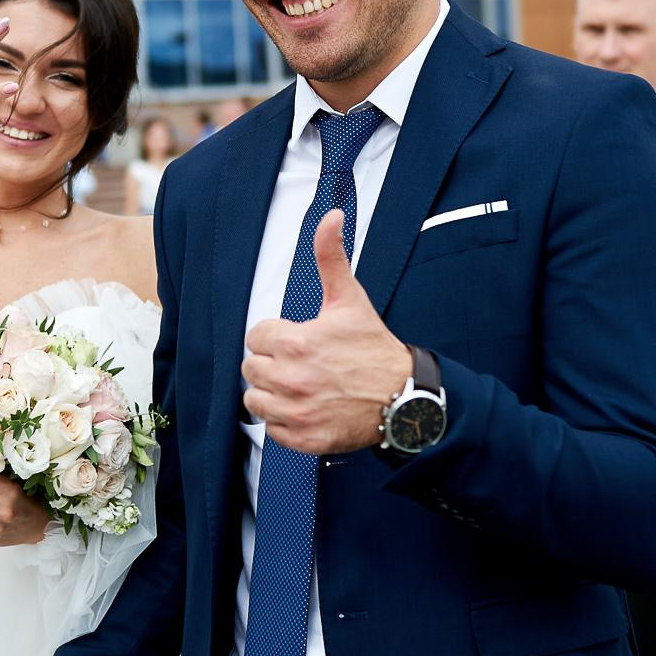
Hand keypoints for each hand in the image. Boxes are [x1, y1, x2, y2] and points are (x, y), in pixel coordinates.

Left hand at [242, 211, 410, 455]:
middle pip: (251, 369)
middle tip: (301, 364)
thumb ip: (330, 256)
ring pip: (255, 401)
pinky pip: (272, 430)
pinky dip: (285, 422)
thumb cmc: (374, 348)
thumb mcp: (350, 298)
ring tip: (300, 386)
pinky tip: (307, 408)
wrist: (404, 396)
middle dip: (272, 364)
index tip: (296, 340)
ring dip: (272, 394)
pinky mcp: (304, 439)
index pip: (255, 338)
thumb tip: (330, 216)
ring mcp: (297, 412)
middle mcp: (292, 380)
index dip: (275, 337)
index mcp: (296, 343)